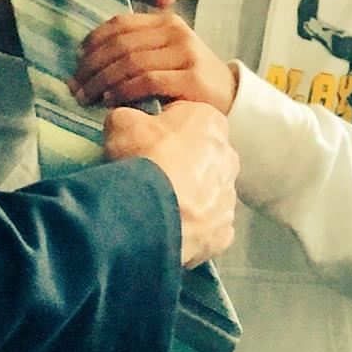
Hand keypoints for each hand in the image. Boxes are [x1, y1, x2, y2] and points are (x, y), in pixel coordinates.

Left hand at [72, 0, 237, 112]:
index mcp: (166, 22)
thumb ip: (137, 48)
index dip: (94, 40)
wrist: (230, 97)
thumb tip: (87, 57)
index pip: (121, 23)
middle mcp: (176, 32)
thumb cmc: (188, 77)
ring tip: (87, 97)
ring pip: (132, 62)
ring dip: (102, 81)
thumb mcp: (166, 53)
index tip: (76, 60)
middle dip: (92, 66)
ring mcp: (186, 54)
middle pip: (122, 45)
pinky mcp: (192, 79)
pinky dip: (124, 91)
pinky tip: (111, 101)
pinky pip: (148, 81)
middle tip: (75, 86)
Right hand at [105, 102, 237, 266]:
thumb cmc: (142, 158)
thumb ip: (130, 117)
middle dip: (184, 162)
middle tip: (154, 173)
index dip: (166, 129)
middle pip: (204, 156)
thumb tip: (126, 122)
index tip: (148, 141)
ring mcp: (229, 198)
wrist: (149, 214)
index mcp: (211, 122)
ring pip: (209, 193)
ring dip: (191, 196)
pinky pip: (210, 227)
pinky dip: (195, 228)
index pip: (189, 118)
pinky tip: (172, 228)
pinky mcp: (223, 233)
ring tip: (160, 205)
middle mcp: (229, 158)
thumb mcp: (122, 122)